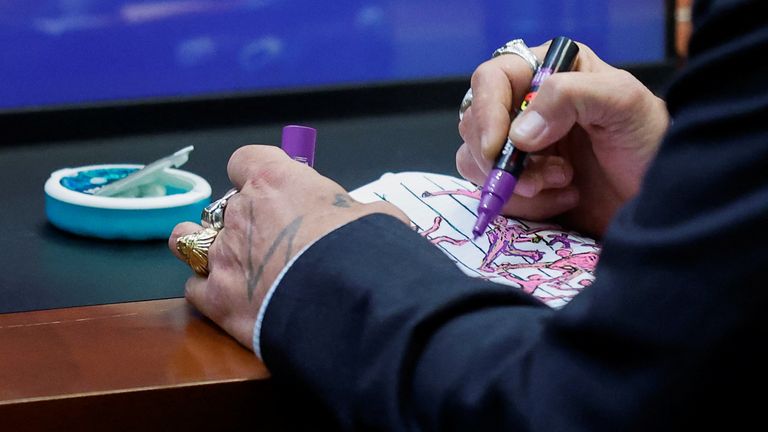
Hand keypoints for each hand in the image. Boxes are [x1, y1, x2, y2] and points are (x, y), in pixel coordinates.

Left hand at [169, 145, 408, 349]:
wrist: (348, 302)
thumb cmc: (365, 252)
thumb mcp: (374, 217)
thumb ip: (352, 213)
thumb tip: (362, 223)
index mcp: (276, 182)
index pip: (246, 160)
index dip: (256, 173)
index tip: (272, 187)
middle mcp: (241, 213)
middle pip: (223, 205)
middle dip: (242, 220)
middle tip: (270, 239)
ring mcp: (223, 256)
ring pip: (187, 239)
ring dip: (202, 246)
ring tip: (226, 260)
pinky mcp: (218, 300)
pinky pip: (195, 288)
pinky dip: (207, 291)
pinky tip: (228, 298)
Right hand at [458, 40, 668, 236]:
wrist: (665, 203)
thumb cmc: (651, 143)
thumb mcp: (623, 103)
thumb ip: (571, 96)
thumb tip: (519, 133)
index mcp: (548, 73)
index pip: (492, 80)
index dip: (487, 111)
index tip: (498, 147)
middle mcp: (526, 108)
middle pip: (473, 123)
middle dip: (501, 157)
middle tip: (538, 178)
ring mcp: (520, 149)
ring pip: (476, 162)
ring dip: (515, 183)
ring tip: (564, 184)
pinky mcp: (521, 186)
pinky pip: (495, 195)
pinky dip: (526, 205)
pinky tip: (565, 200)